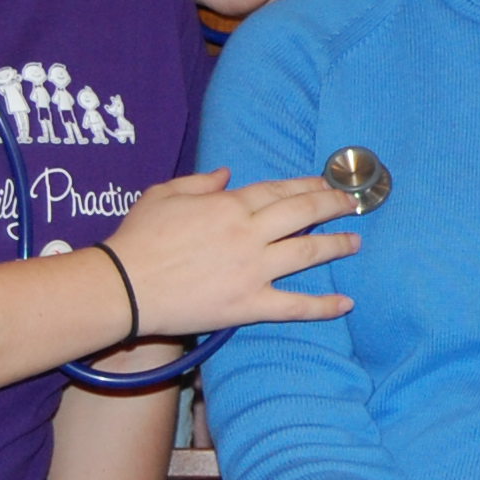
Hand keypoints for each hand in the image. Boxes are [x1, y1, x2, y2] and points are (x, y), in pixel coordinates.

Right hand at [101, 170, 359, 338]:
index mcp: (229, 205)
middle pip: (303, 213)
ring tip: (355, 241)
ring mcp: (252, 270)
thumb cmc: (138, 238)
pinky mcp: (248, 305)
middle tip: (352, 203)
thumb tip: (228, 173)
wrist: (123, 286)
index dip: (308, 185)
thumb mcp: (164, 194)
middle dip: (333, 205)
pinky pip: (293, 305)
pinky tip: (346, 304)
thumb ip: (200, 181)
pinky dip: (323, 306)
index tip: (327, 184)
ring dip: (337, 245)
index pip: (279, 190)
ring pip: (307, 253)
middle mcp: (248, 233)